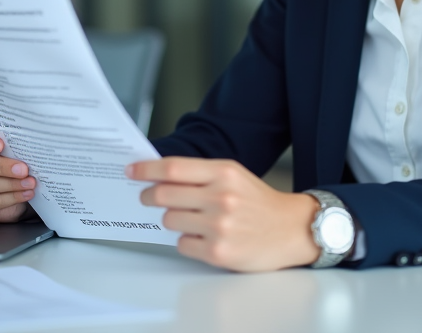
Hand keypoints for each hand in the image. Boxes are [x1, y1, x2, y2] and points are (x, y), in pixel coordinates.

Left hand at [129, 157, 320, 271]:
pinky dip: (187, 240)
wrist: (290, 229)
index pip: (173, 168)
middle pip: (164, 195)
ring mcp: (219, 226)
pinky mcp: (218, 252)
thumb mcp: (233, 176)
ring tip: (191, 219)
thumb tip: (158, 176)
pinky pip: (182, 244)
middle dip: (149, 196)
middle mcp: (221, 197)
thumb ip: (200, 174)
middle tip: (147, 197)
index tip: (131, 171)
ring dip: (172, 220)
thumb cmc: (258, 202)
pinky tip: (203, 236)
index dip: (146, 169)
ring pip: (169, 221)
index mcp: (224, 173)